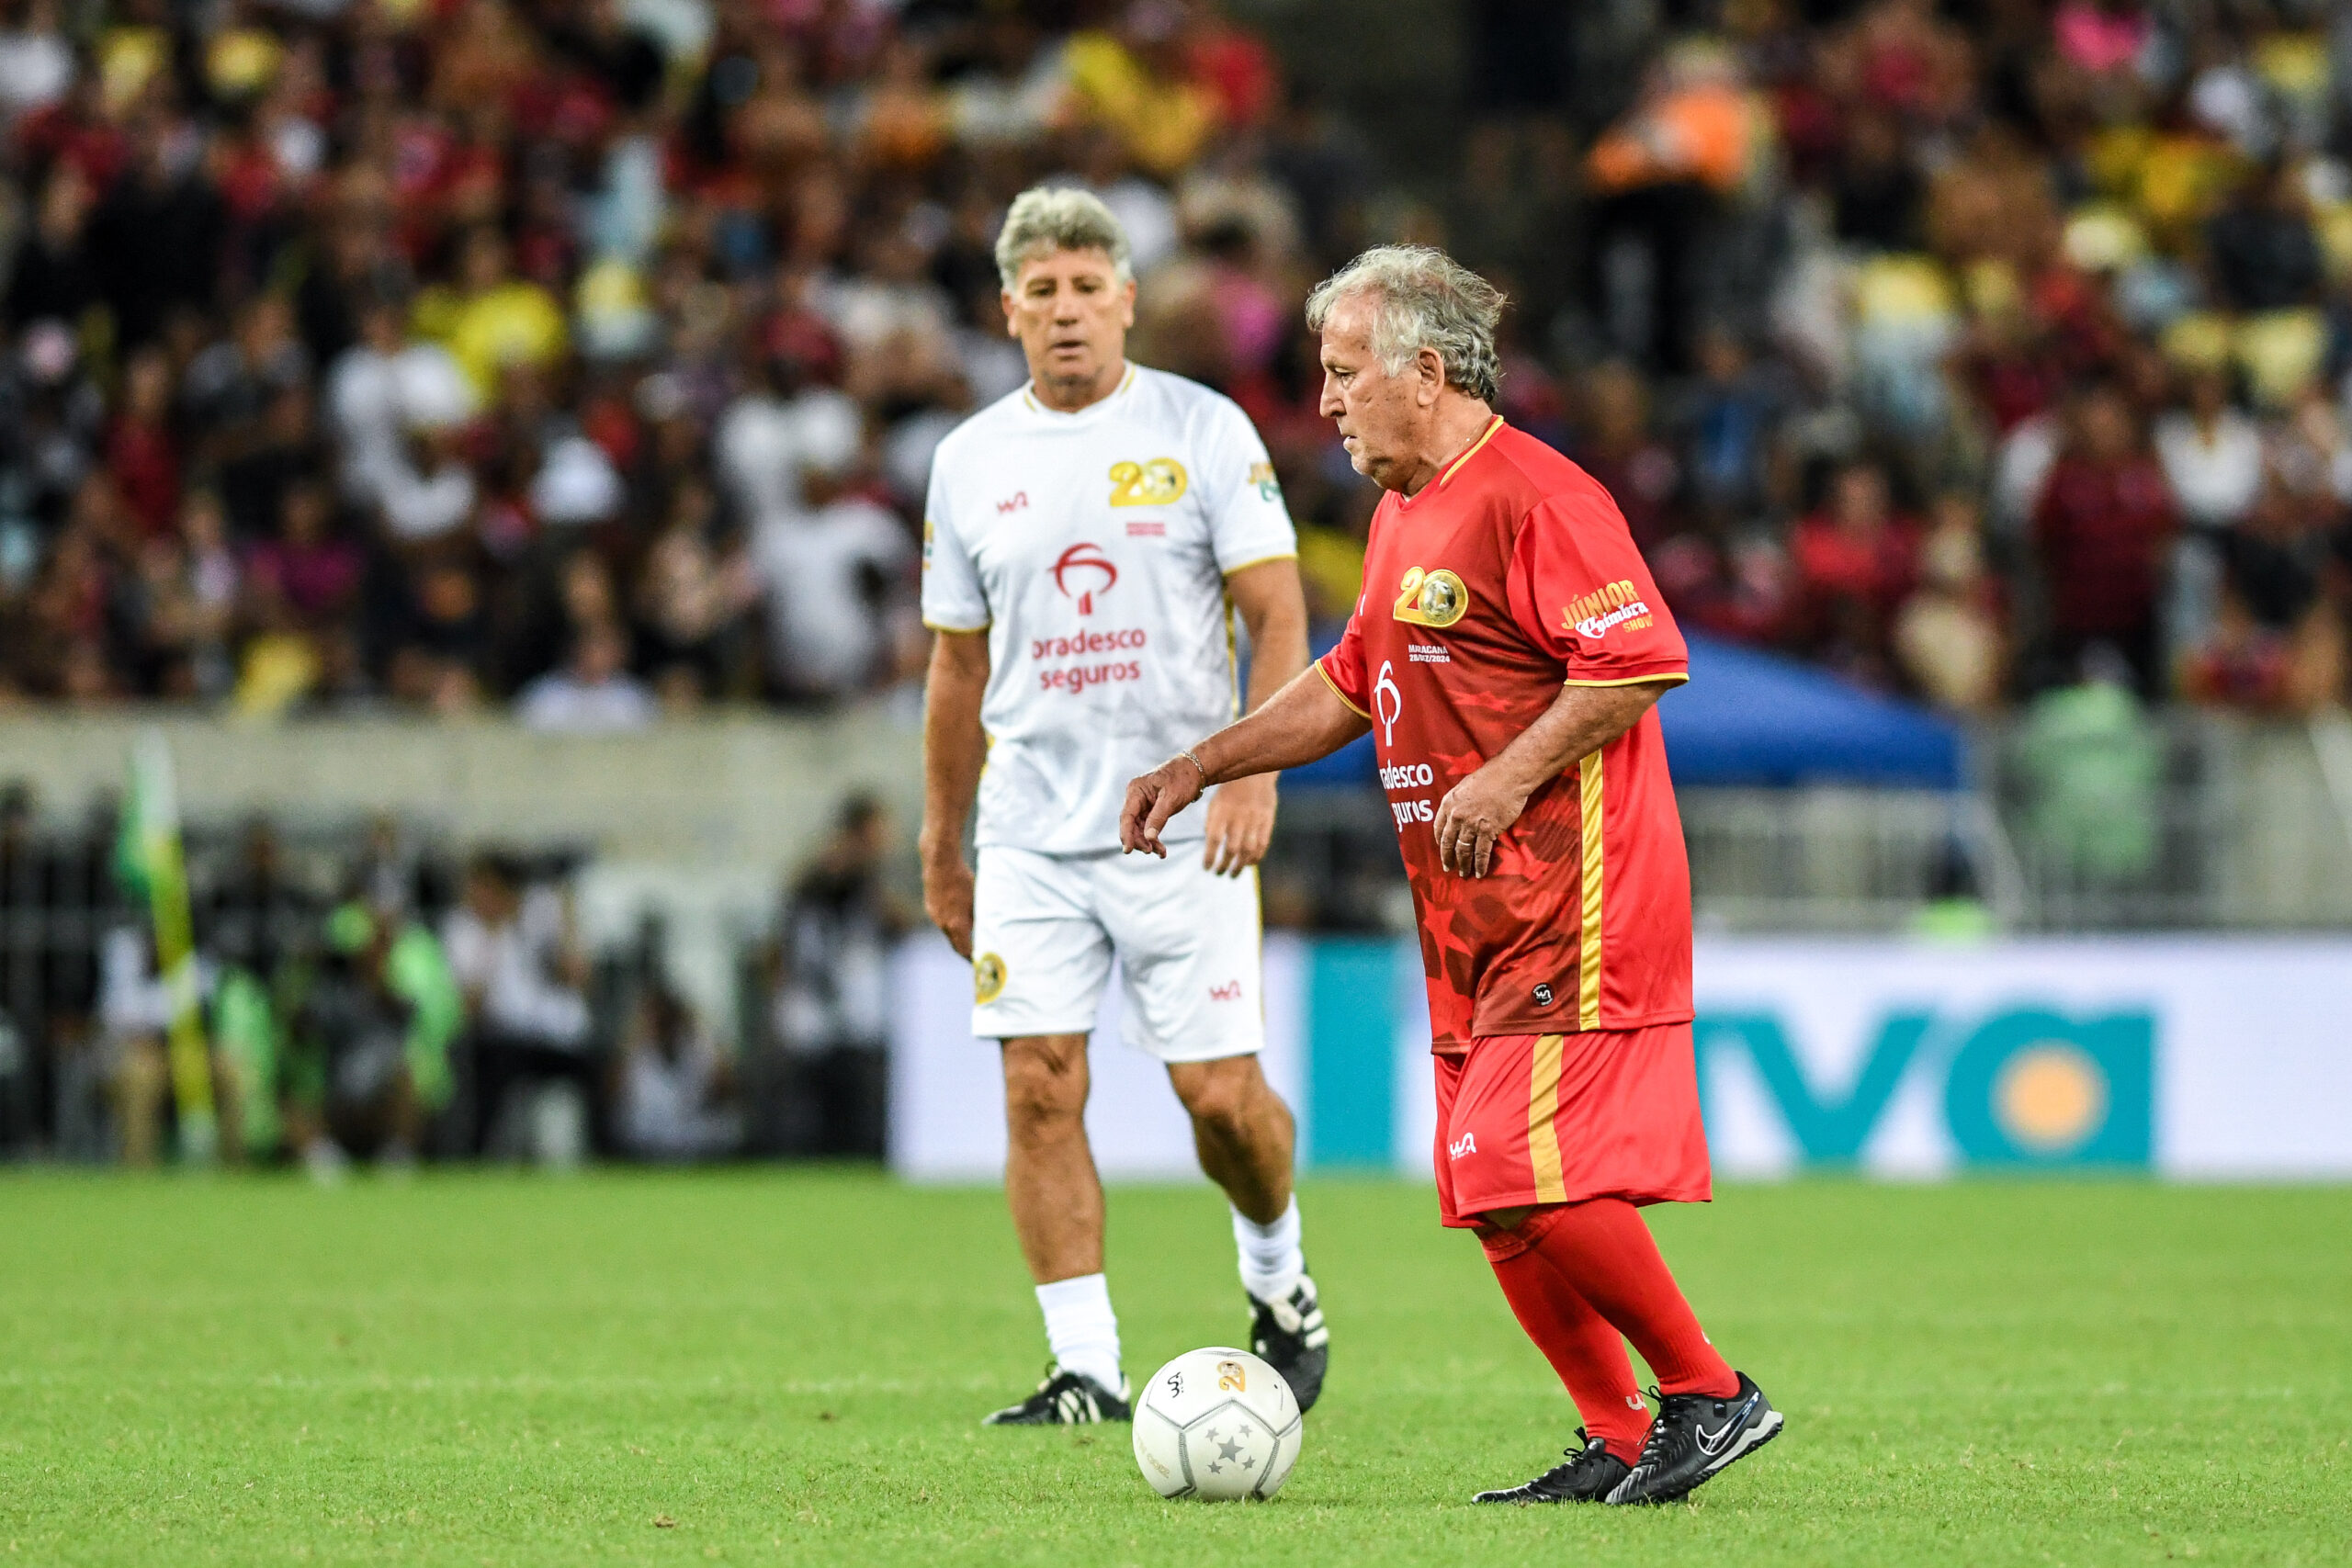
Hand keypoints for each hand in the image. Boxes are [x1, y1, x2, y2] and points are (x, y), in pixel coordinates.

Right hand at [920, 849, 975, 957]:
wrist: (940, 862)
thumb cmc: (963, 879)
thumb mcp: (977, 899)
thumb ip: (979, 917)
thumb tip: (984, 930)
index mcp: (957, 924)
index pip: (965, 950)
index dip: (972, 958)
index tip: (979, 963)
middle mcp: (943, 924)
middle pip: (955, 944)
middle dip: (965, 950)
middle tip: (975, 956)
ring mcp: (935, 916)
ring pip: (948, 932)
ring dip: (958, 936)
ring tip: (969, 936)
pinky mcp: (930, 908)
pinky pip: (942, 921)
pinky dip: (950, 924)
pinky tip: (957, 916)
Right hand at [1120, 756, 1205, 857]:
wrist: (1195, 771)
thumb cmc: (1183, 779)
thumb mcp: (1171, 799)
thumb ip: (1158, 818)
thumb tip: (1148, 838)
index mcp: (1136, 790)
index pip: (1127, 816)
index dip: (1126, 834)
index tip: (1128, 851)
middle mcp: (1135, 797)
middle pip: (1131, 824)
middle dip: (1139, 840)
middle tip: (1151, 851)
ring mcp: (1141, 804)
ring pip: (1138, 829)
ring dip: (1148, 842)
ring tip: (1161, 853)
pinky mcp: (1149, 810)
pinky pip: (1147, 827)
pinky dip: (1153, 838)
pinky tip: (1161, 850)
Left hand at [1201, 771, 1275, 876]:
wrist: (1253, 774)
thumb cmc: (1229, 792)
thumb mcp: (1214, 804)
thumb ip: (1211, 824)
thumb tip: (1210, 845)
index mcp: (1221, 812)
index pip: (1213, 840)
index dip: (1210, 856)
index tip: (1206, 868)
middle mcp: (1238, 817)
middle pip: (1231, 848)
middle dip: (1224, 865)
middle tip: (1219, 873)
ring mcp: (1254, 819)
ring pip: (1247, 850)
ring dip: (1239, 866)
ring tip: (1233, 874)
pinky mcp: (1267, 821)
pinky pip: (1262, 844)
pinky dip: (1255, 857)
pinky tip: (1249, 864)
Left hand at [1434, 763, 1531, 877]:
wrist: (1509, 776)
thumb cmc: (1490, 776)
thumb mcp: (1464, 786)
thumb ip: (1458, 802)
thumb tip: (1458, 814)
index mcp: (1448, 803)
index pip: (1438, 827)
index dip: (1439, 841)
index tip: (1441, 848)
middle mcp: (1456, 816)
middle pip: (1448, 842)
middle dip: (1447, 858)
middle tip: (1447, 868)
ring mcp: (1471, 825)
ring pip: (1463, 850)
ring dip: (1463, 864)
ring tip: (1463, 874)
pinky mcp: (1488, 831)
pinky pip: (1481, 852)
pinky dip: (1480, 865)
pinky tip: (1479, 873)